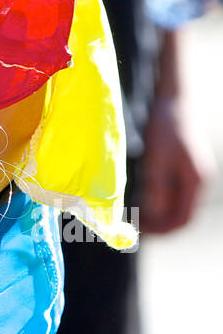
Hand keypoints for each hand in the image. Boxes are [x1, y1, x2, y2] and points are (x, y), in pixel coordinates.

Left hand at [139, 96, 214, 233]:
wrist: (175, 100)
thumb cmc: (165, 125)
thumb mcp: (156, 158)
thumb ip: (157, 187)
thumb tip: (153, 216)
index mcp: (195, 182)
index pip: (183, 220)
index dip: (163, 231)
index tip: (140, 233)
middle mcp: (199, 183)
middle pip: (182, 216)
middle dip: (160, 226)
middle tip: (135, 228)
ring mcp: (193, 176)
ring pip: (178, 206)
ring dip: (159, 215)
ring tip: (137, 216)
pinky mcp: (185, 170)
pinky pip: (175, 195)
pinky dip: (161, 202)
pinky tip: (144, 199)